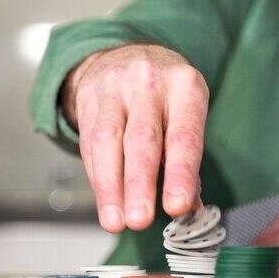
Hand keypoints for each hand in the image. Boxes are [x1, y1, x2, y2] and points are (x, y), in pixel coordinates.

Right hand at [63, 44, 208, 232]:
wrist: (127, 55)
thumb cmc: (165, 96)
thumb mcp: (186, 115)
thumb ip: (187, 162)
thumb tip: (190, 209)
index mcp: (185, 87)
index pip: (183, 136)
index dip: (180, 174)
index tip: (177, 207)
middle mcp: (149, 82)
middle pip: (142, 139)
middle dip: (139, 184)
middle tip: (139, 220)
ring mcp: (115, 87)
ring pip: (108, 141)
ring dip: (110, 187)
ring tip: (116, 221)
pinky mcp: (88, 97)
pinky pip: (89, 142)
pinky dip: (98, 177)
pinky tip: (106, 200)